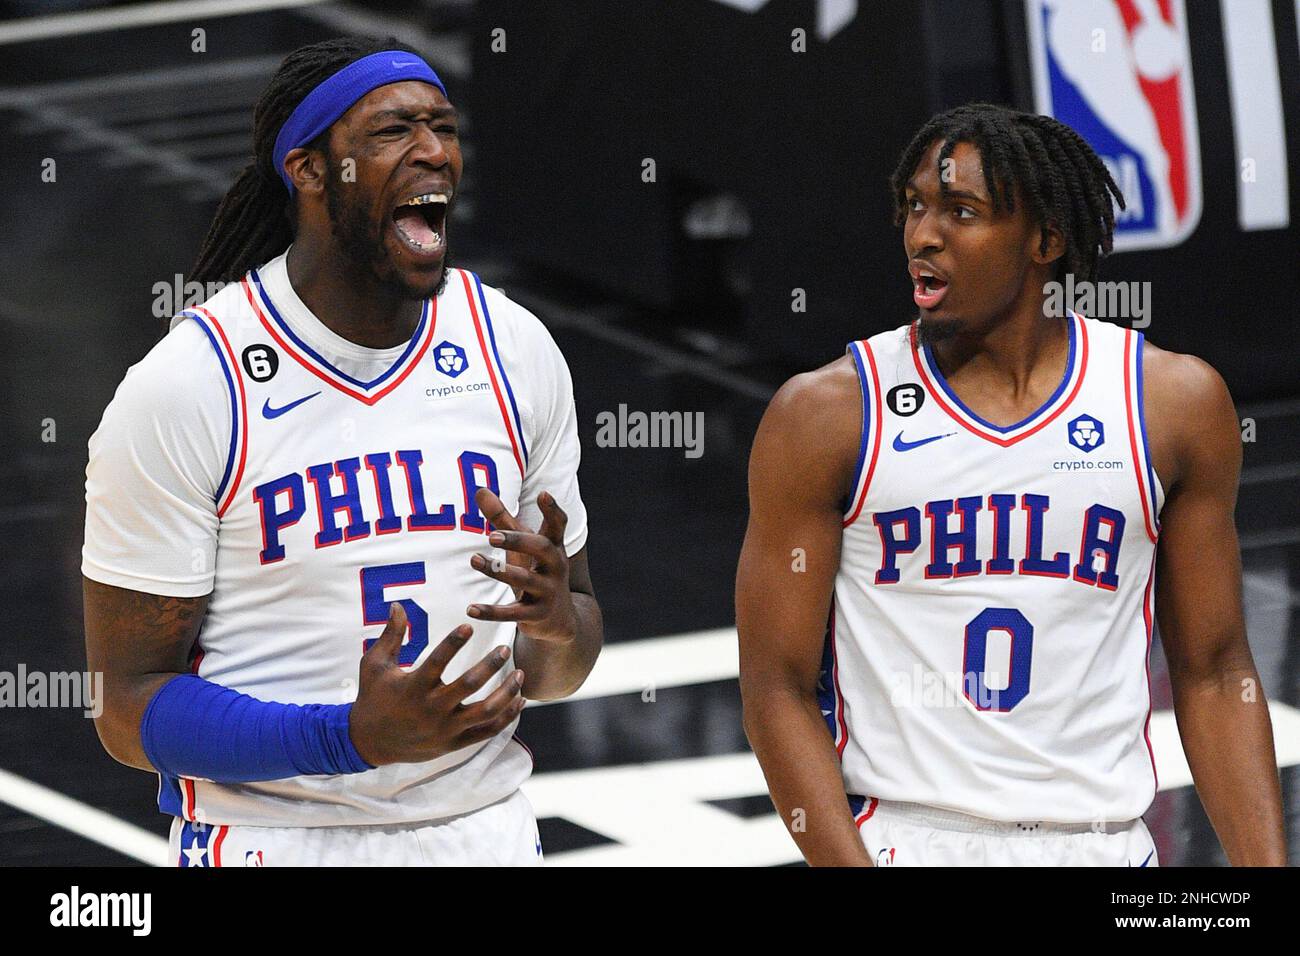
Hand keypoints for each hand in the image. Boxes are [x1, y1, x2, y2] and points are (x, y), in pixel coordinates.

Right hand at [349, 603, 524, 765]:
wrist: (369, 743)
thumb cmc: (373, 697)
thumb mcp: (374, 665)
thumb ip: (391, 635)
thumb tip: (399, 605)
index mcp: (413, 687)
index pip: (437, 661)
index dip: (453, 643)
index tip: (469, 626)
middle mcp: (431, 709)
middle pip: (468, 685)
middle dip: (490, 665)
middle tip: (505, 649)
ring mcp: (445, 729)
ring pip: (485, 711)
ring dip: (506, 692)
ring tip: (520, 674)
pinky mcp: (454, 743)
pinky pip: (486, 731)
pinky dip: (506, 717)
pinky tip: (519, 700)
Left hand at [468, 488, 576, 644]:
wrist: (560, 619)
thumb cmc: (537, 572)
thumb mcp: (523, 547)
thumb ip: (503, 519)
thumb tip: (479, 490)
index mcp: (553, 547)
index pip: (557, 525)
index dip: (552, 510)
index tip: (543, 494)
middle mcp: (555, 567)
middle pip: (542, 549)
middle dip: (518, 540)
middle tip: (492, 536)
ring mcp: (548, 591)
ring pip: (524, 580)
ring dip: (498, 571)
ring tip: (474, 559)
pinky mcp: (536, 615)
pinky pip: (513, 613)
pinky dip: (491, 612)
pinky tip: (470, 609)